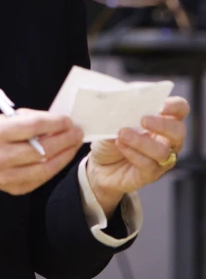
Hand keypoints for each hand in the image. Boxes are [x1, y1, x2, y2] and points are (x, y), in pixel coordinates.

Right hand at [0, 110, 83, 196]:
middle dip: (65, 139)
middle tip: (77, 132)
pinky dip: (55, 166)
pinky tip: (62, 157)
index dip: (55, 123)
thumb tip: (57, 122)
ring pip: (46, 167)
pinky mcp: (15, 188)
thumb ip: (28, 120)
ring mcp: (8, 176)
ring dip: (65, 155)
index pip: (33, 127)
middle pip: (42, 149)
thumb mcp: (2, 119)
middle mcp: (1, 156)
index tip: (67, 120)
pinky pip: (42, 178)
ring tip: (74, 144)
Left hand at [87, 96, 188, 214]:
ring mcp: (160, 159)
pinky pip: (148, 165)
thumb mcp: (114, 120)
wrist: (97, 164)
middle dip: (162, 125)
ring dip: (142, 141)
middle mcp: (166, 140)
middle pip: (178, 132)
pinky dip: (133, 153)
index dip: (175, 106)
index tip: (161, 105)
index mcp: (161, 120)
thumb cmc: (110, 137)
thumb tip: (126, 104)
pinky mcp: (149, 174)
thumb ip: (124, 112)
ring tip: (122, 134)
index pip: (180, 110)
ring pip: (162, 151)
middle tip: (143, 120)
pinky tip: (120, 145)